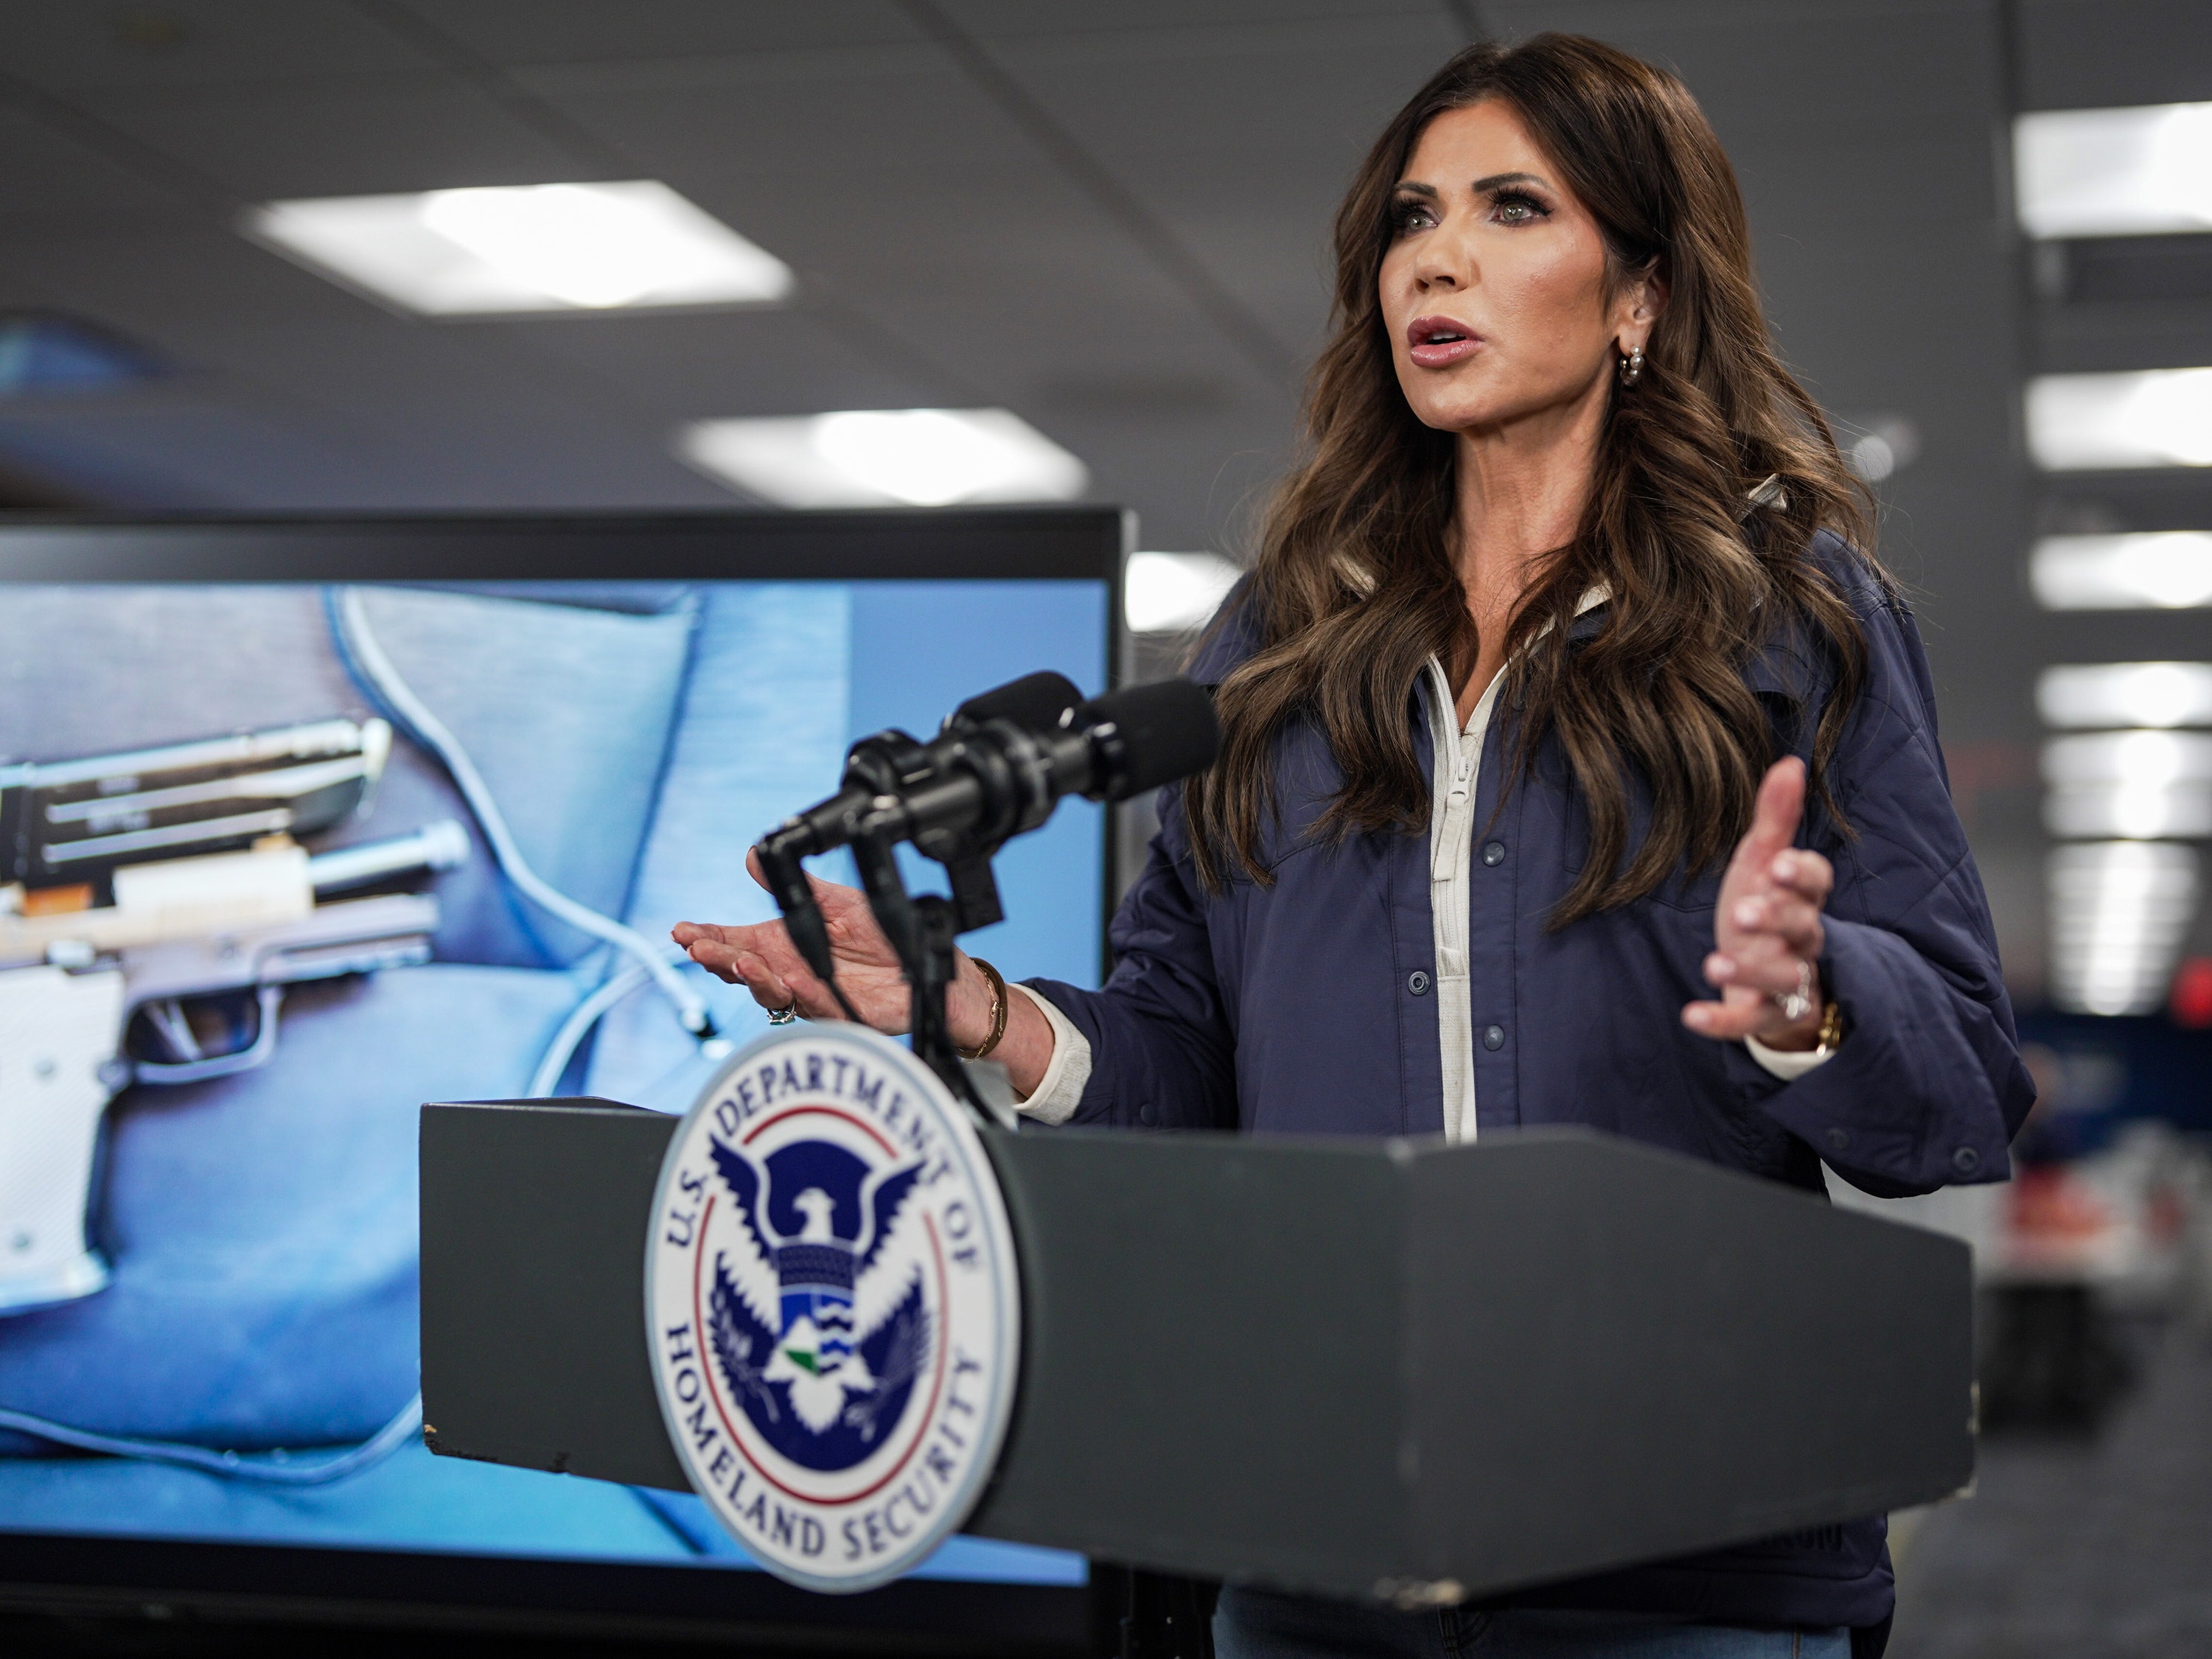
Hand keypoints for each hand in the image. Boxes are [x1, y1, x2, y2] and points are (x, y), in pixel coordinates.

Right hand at [673, 849, 985, 1040]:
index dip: (706, 937)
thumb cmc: (882, 934)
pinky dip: (803, 994)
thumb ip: (794, 885)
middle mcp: (789, 972)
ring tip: (740, 962)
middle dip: (718, 959)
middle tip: (698, 948)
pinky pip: (818, 1006)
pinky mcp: (841, 1014)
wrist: (927, 964)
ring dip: (753, 978)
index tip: (682, 931)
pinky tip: (791, 981)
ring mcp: (811, 995)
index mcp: (782, 944)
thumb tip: (751, 856)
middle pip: (742, 969)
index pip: (734, 941)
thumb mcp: (834, 900)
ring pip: (772, 992)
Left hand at [1681, 757, 1832, 1049]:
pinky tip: (1690, 1014)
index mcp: (1802, 899)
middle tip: (1745, 913)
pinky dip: (1721, 1022)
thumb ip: (1776, 818)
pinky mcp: (1763, 1016)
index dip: (1802, 876)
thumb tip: (1789, 761)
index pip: (1817, 884)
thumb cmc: (1764, 909)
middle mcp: (1801, 942)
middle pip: (1803, 930)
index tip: (1781, 865)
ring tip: (1715, 963)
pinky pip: (1747, 1022)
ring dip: (1750, 973)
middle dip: (1777, 920)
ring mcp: (1785, 982)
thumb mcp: (1763, 862)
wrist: (1764, 977)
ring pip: (1782, 980)